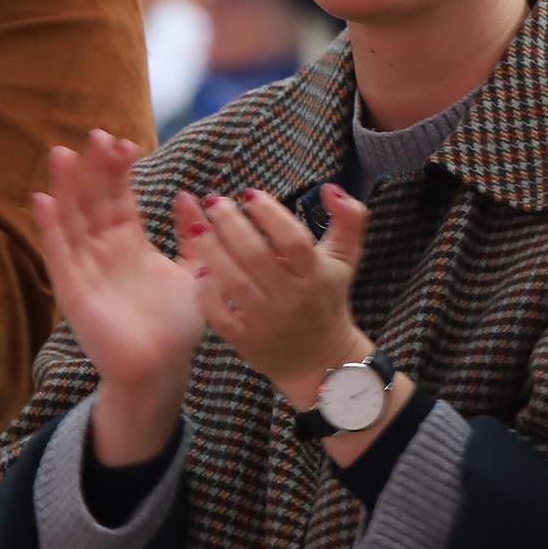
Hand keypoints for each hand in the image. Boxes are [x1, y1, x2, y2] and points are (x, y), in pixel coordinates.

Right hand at [34, 132, 202, 463]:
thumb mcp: (195, 271)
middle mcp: (103, 251)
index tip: (126, 143)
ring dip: (66, 187)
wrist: (161, 370)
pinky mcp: (72, 290)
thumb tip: (190, 196)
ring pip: (72, 220)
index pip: (119, 197)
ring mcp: (85, 268)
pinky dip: (50, 227)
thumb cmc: (175, 327)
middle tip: (96, 135)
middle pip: (93, 201)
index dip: (120, 170)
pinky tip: (43, 199)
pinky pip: (58, 254)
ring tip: (63, 154)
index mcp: (128, 244)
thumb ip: (193, 236)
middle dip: (94, 169)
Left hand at [179, 185, 370, 402]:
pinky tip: (200, 269)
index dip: (269, 213)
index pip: (292, 240)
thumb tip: (331, 187)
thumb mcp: (345, 259)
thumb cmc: (327, 299)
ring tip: (199, 226)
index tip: (250, 195)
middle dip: (230, 223)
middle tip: (216, 202)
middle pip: (255, 255)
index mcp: (315, 275)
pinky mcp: (246, 341)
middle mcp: (291, 298)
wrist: (321, 360)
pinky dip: (206, 291)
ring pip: (232, 281)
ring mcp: (267, 321)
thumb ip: (349, 218)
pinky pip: (219, 314)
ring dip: (211, 250)